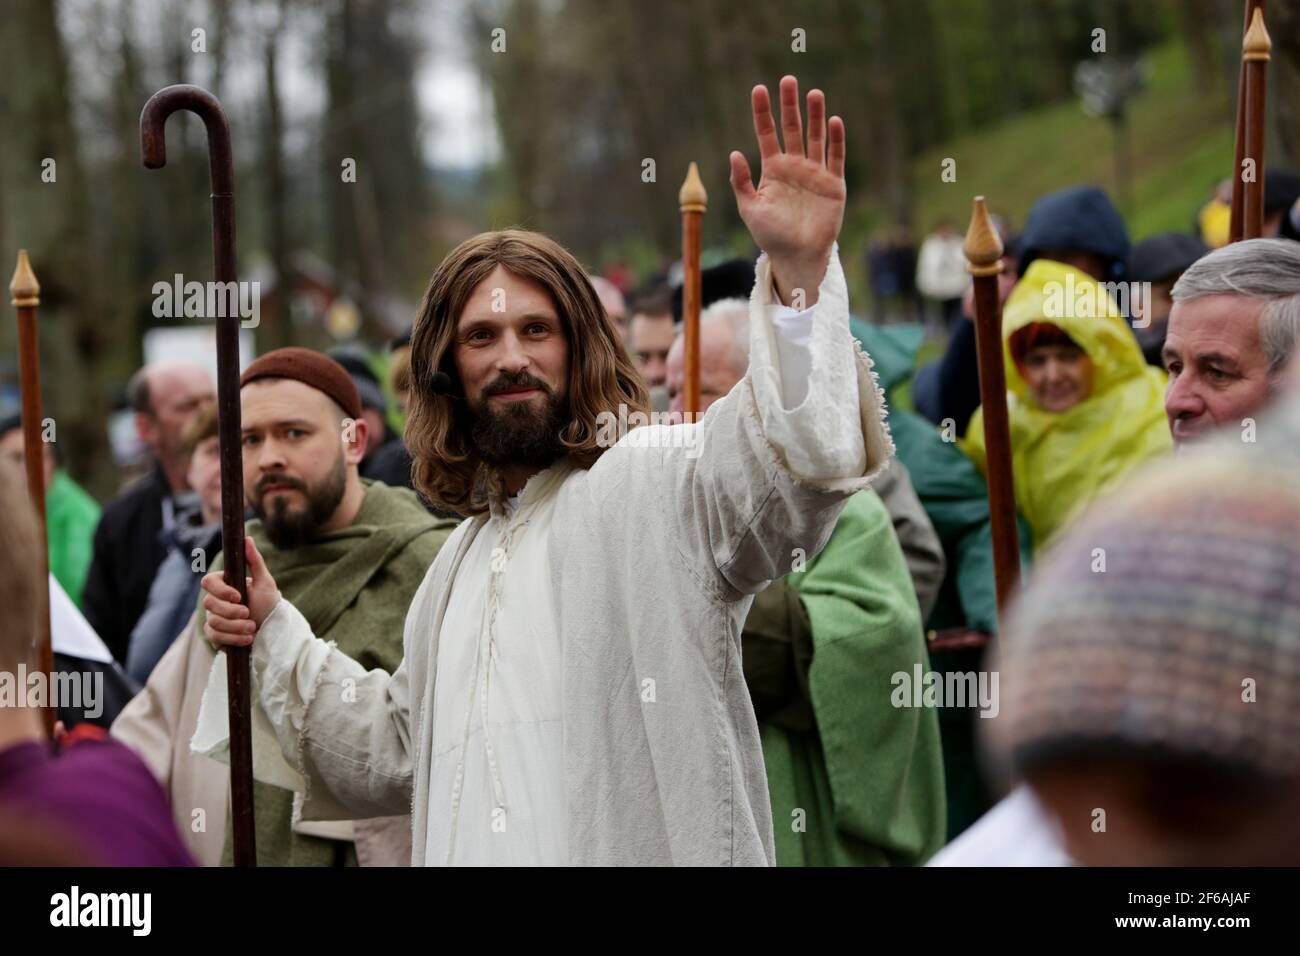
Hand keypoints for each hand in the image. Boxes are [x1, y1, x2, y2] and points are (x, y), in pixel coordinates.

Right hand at [200, 536, 280, 647]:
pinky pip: (214, 637)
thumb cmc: (268, 603)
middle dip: (231, 612)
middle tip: (249, 614)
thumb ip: (255, 561)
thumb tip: (247, 538)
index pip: (208, 582)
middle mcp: (215, 600)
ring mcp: (213, 617)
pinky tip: (248, 638)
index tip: (238, 596)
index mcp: (224, 584)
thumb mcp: (265, 582)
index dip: (221, 590)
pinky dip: (233, 639)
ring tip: (252, 627)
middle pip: (208, 603)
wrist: (272, 629)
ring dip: (236, 627)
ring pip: (213, 621)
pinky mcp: (214, 635)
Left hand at [730, 75, 846, 306]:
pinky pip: (835, 157)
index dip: (762, 112)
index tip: (759, 89)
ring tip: (814, 93)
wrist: (797, 257)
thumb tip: (733, 153)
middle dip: (790, 105)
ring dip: (815, 116)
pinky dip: (836, 140)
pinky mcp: (833, 184)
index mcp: (772, 170)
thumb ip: (741, 182)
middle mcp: (794, 167)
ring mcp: (815, 173)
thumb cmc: (771, 236)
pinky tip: (834, 121)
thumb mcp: (750, 209)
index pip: (766, 133)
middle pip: (792, 128)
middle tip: (788, 80)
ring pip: (815, 138)